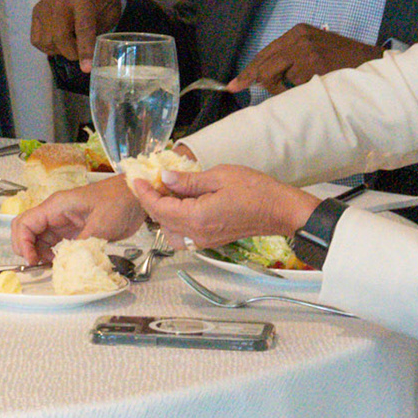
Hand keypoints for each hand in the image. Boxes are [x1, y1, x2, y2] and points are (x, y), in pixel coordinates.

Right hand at [10, 175, 146, 264]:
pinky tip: (60, 264)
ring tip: (50, 267)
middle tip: (36, 265)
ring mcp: (63, 223)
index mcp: (56, 206)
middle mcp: (55, 214)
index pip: (25, 223)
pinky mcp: (73, 232)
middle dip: (24, 248)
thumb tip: (68, 262)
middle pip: (26, 230)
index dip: (22, 243)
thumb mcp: (101, 224)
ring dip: (38, 254)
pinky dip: (52, 256)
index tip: (32, 260)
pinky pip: (54, 245)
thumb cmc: (119, 201)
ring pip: (38, 240)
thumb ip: (82, 243)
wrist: (136, 197)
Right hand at [29, 0, 121, 67]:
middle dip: (72, 53)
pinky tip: (60, 41)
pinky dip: (49, 47)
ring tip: (72, 43)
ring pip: (47, 40)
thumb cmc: (101, 0)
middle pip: (60, 36)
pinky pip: (37, 39)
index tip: (87, 68)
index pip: (82, 26)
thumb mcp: (109, 13)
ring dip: (60, 50)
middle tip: (83, 55)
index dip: (85, 49)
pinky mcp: (36, 11)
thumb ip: (99, 32)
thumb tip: (93, 59)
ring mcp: (45, 4)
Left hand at [132, 166, 317, 249]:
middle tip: (147, 181)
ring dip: (162, 213)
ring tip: (164, 192)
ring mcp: (204, 240)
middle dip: (151, 201)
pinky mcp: (211, 240)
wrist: (280, 210)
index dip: (144, 192)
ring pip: (170, 231)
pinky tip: (180, 203)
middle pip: (161, 221)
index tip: (137, 179)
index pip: (159, 208)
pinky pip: (184, 234)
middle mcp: (198, 234)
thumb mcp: (219, 176)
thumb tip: (164, 178)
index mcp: (197, 217)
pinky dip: (175, 220)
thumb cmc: (256, 191)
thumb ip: (188, 181)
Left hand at [229, 23, 384, 94]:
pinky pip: (295, 85)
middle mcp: (300, 37)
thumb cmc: (343, 61)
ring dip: (284, 89)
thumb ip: (291, 58)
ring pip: (279, 77)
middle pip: (265, 63)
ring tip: (306, 85)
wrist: (372, 63)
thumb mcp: (315, 50)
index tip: (234, 84)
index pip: (266, 52)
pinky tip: (318, 85)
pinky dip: (302, 91)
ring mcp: (307, 50)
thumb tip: (262, 77)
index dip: (250, 69)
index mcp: (298, 32)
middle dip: (255, 80)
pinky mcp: (315, 64)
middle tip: (242, 90)